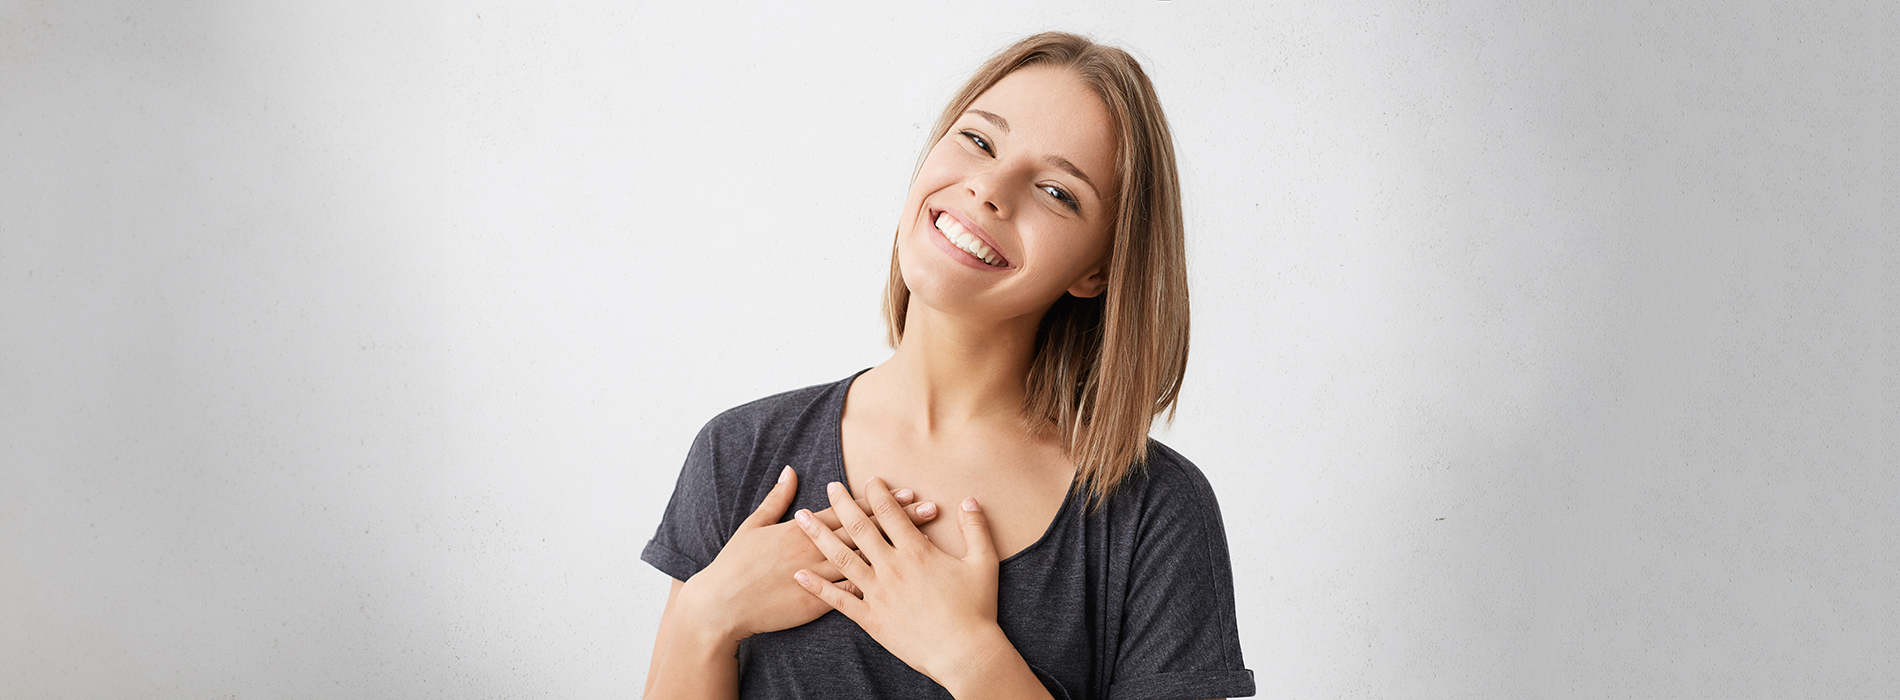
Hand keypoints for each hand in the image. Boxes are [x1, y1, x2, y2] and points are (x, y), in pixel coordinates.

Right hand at [675, 467, 938, 644]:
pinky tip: (904, 580)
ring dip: (898, 549)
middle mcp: (814, 549)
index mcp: (801, 529)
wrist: (721, 604)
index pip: (848, 510)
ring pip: (866, 559)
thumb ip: (776, 498)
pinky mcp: (816, 602)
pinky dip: (877, 586)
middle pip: (866, 531)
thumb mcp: (754, 525)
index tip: (906, 490)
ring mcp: (817, 576)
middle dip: (900, 519)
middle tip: (930, 508)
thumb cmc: (736, 564)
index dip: (879, 500)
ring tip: (927, 541)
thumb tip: (791, 471)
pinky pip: (852, 593)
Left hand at [791, 478, 1013, 688]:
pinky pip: (837, 600)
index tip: (869, 480)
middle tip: (829, 487)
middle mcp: (892, 567)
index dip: (878, 493)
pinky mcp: (870, 618)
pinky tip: (799, 574)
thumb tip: (969, 500)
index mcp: (917, 552)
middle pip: (859, 528)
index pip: (890, 512)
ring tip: (801, 518)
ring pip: (841, 557)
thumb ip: (975, 528)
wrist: (964, 652)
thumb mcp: (983, 563)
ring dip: (818, 535)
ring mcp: (877, 593)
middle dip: (842, 504)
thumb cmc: (976, 609)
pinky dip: (817, 586)